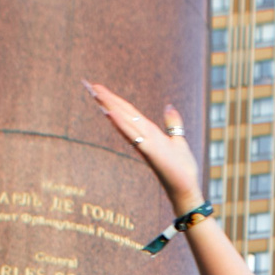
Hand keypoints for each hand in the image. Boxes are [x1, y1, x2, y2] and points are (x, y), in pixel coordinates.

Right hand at [84, 82, 203, 210]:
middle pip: (121, 113)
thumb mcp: (178, 140)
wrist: (186, 189)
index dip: (114, 99)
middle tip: (89, 85)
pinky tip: (110, 113)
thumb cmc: (181, 169)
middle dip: (106, 99)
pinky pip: (133, 135)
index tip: (99, 88)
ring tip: (95, 93)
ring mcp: (144, 144)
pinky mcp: (150, 152)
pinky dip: (121, 124)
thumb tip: (168, 106)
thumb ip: (172, 124)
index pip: (128, 111)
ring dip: (109, 106)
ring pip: (124, 121)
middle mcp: (142, 137)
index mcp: (148, 132)